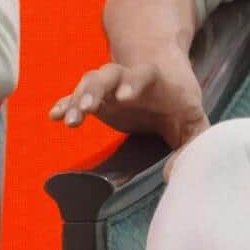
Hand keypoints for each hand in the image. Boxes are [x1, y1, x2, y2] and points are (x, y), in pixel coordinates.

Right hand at [49, 48, 208, 148]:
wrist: (168, 83)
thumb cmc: (183, 108)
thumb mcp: (195, 125)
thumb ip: (193, 146)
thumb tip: (171, 175)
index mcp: (157, 81)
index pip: (145, 74)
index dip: (134, 83)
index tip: (124, 96)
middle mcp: (129, 80)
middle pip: (109, 74)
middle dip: (96, 88)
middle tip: (86, 107)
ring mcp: (111, 88)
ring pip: (90, 83)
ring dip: (78, 99)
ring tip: (70, 121)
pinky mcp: (98, 100)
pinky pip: (76, 98)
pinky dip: (65, 104)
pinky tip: (54, 115)